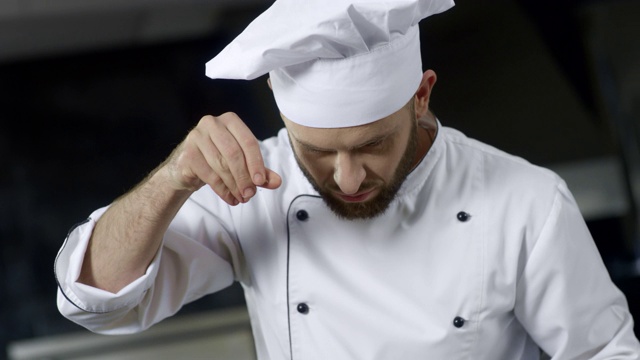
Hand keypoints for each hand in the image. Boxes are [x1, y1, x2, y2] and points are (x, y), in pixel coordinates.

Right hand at [163, 112, 281, 204]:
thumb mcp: (242, 163)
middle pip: (234, 153)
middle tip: (250, 194)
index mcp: (230, 121)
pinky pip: (209, 175)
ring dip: (234, 185)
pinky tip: (230, 198)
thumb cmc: (219, 160)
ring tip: (242, 198)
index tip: (261, 182)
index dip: (256, 163)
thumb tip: (277, 182)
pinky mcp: (188, 153)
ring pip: (221, 165)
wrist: (188, 167)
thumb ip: (260, 171)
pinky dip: (222, 190)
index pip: (248, 142)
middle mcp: (212, 123)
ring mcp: (197, 137)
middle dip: (244, 177)